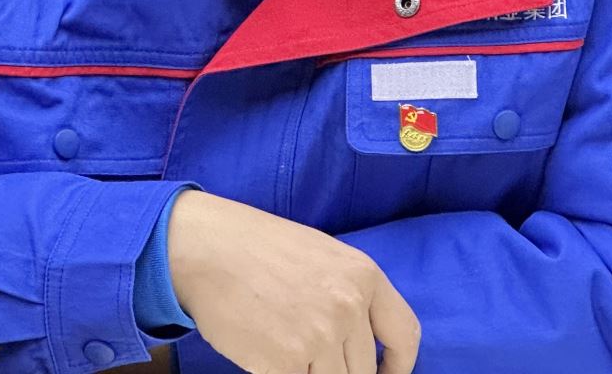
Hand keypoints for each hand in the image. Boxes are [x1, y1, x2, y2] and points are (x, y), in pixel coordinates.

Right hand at [164, 190, 420, 373]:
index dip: (398, 366)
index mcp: (364, 276)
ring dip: (312, 373)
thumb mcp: (323, 257)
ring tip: (286, 351)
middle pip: (365, 371)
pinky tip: (267, 355)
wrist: (206, 249)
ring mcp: (320, 337)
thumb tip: (363, 341)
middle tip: (313, 359)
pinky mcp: (286, 362)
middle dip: (342, 372)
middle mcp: (349, 307)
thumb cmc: (258, 249)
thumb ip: (351, 295)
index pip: (405, 334)